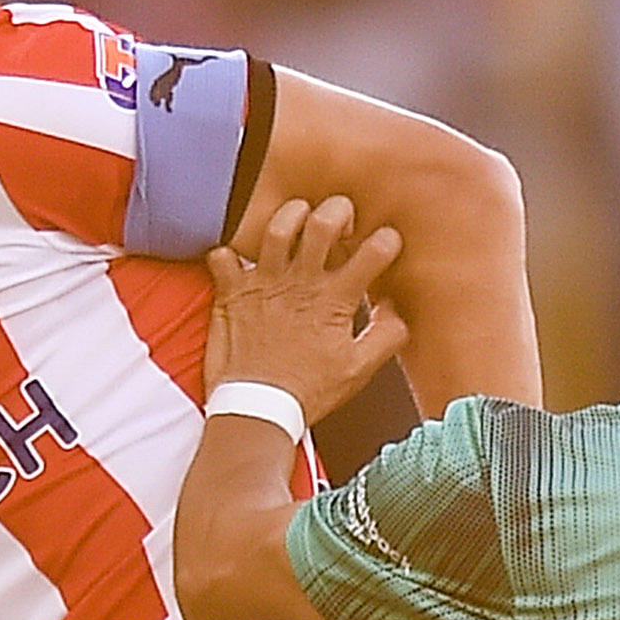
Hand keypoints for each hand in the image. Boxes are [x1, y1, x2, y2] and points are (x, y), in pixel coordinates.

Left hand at [205, 197, 407, 425]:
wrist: (257, 408)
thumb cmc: (307, 391)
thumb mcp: (358, 370)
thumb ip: (386, 336)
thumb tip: (395, 309)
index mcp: (334, 300)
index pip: (373, 253)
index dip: (386, 241)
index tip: (386, 244)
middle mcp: (300, 283)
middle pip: (323, 223)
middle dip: (338, 210)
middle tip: (341, 221)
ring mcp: (264, 284)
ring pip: (276, 227)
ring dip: (289, 216)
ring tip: (297, 222)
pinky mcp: (232, 292)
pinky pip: (223, 257)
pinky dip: (228, 255)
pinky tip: (240, 263)